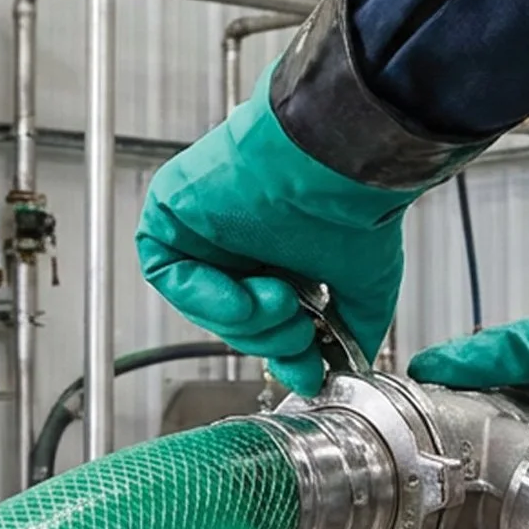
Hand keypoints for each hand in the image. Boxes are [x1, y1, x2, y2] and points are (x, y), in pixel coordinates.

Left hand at [138, 86, 422, 395]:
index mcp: (279, 251)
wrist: (335, 160)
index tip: (308, 368)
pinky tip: (242, 295)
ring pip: (200, 304)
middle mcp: (239, 238)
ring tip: (280, 301)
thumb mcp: (363, 284)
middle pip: (232, 319)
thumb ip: (352, 327)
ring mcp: (203, 225)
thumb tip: (350, 363)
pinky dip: (201, 297)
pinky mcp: (171, 210)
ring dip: (243, 320)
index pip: (263, 319)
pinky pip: (165, 273)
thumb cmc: (351, 204)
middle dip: (267, 336)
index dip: (284, 348)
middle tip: (300, 330)